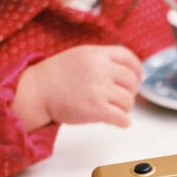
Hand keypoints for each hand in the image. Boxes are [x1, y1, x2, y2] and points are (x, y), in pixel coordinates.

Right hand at [13, 45, 142, 131]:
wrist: (37, 92)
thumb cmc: (56, 76)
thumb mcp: (80, 56)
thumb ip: (102, 60)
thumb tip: (126, 70)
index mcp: (97, 54)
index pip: (128, 57)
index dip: (137, 69)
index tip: (138, 77)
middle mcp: (100, 70)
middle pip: (131, 80)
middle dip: (131, 91)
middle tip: (124, 97)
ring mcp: (99, 90)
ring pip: (128, 101)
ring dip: (126, 108)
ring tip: (117, 110)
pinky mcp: (97, 109)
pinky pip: (121, 117)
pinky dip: (124, 122)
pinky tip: (121, 122)